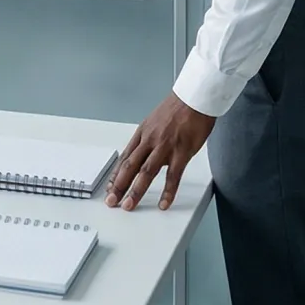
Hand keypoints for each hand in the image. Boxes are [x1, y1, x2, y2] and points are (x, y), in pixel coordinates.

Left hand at [106, 92, 214, 210]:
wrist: (194, 99)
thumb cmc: (177, 109)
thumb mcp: (155, 122)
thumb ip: (149, 139)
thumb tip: (144, 155)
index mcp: (143, 133)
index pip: (125, 157)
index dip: (116, 174)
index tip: (110, 187)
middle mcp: (150, 140)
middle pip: (130, 166)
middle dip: (119, 185)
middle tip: (111, 201)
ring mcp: (164, 147)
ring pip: (146, 172)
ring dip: (136, 191)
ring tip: (129, 205)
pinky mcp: (181, 152)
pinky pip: (173, 176)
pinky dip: (168, 192)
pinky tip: (163, 203)